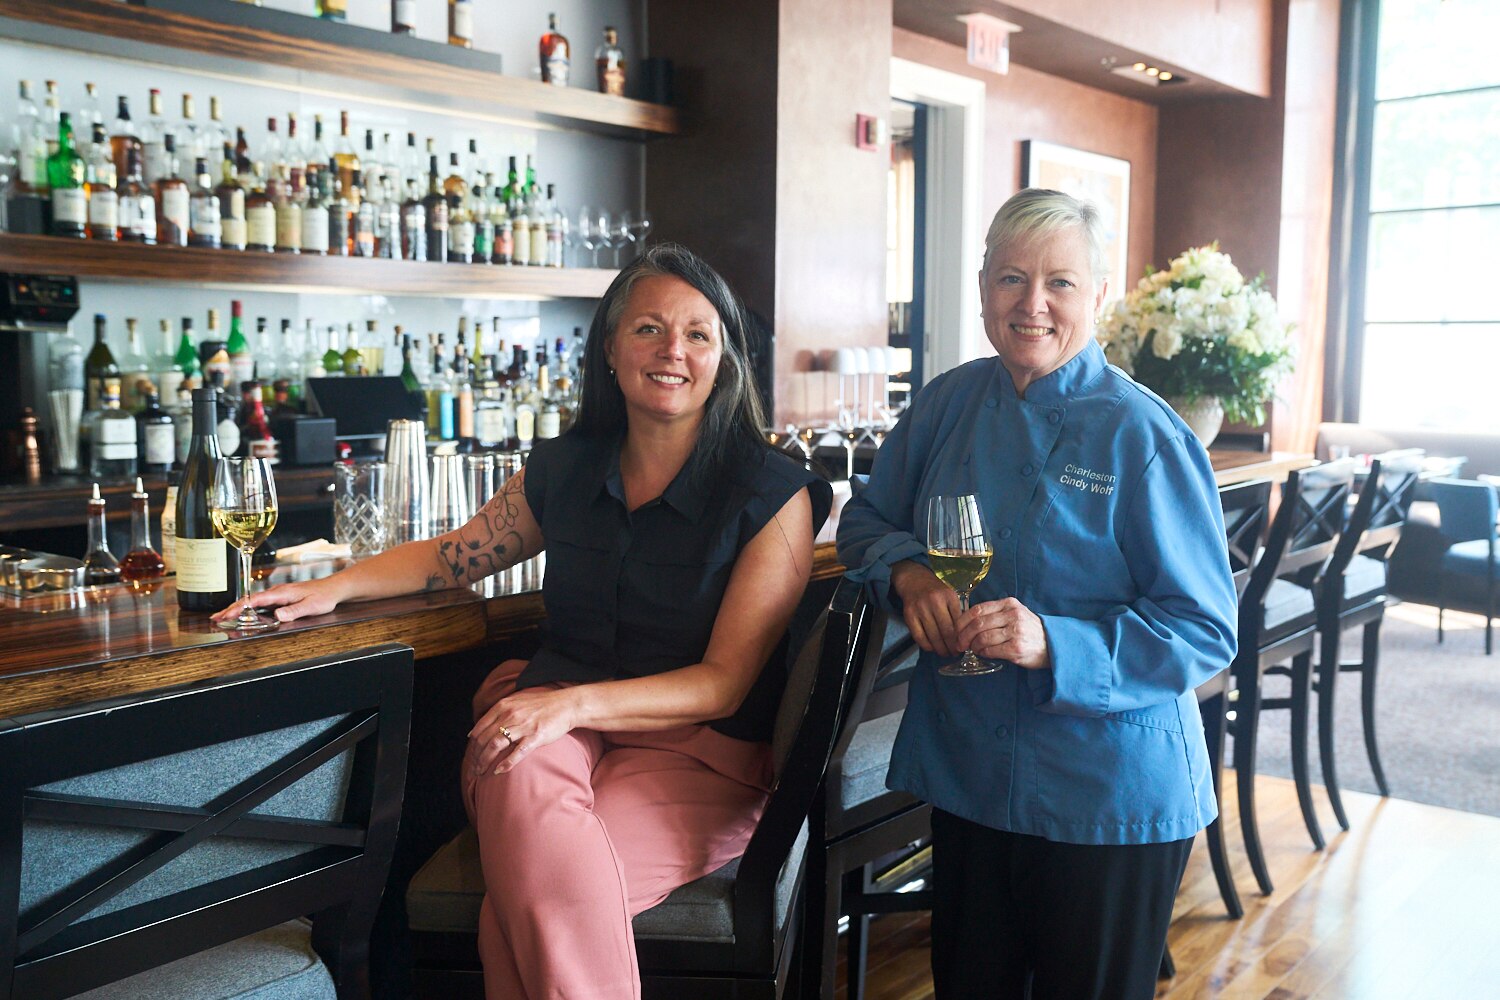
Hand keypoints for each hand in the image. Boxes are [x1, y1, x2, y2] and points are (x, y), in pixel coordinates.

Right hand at [208, 577, 342, 624]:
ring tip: (223, 617)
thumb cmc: (324, 596)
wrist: (333, 588)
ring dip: (237, 608)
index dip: (238, 608)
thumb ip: (294, 611)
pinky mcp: (281, 598)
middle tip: (216, 618)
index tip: (225, 615)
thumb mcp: (311, 606)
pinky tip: (243, 614)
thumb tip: (277, 616)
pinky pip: (260, 603)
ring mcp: (278, 594)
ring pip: (253, 601)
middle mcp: (277, 592)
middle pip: (249, 600)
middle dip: (231, 608)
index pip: (254, 601)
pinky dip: (248, 608)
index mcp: (281, 593)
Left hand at [468, 685, 579, 773]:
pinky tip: (498, 771)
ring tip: (481, 772)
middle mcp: (510, 715)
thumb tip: (476, 731)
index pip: (479, 729)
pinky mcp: (535, 737)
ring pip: (495, 745)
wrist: (566, 705)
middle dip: (476, 757)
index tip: (472, 757)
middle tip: (474, 770)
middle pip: (484, 739)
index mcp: (503, 706)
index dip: (472, 746)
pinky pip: (517, 752)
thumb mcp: (516, 702)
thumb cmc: (541, 705)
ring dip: (485, 761)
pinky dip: (505, 763)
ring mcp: (523, 726)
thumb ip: (497, 713)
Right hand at [891, 560, 962, 657]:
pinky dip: (927, 646)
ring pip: (933, 636)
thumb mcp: (950, 596)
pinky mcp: (909, 615)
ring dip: (941, 649)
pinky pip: (919, 637)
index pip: (958, 623)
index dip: (962, 638)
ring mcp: (920, 608)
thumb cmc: (936, 592)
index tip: (964, 646)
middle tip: (955, 653)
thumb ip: (957, 613)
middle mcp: (934, 601)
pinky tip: (932, 648)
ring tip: (945, 653)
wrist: (914, 580)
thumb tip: (966, 636)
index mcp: (949, 596)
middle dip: (952, 647)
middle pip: (947, 632)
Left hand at [956, 597, 1050, 669]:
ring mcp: (1015, 631)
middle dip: (963, 636)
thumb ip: (994, 614)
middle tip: (959, 644)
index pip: (977, 610)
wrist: (1053, 645)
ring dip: (973, 646)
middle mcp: (1012, 615)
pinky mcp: (1016, 648)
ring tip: (973, 649)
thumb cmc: (1028, 631)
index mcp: (1009, 604)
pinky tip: (984, 653)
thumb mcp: (1014, 614)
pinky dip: (983, 653)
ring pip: (982, 637)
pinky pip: (991, 650)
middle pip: (977, 624)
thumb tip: (966, 624)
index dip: (962, 621)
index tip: (956, 630)